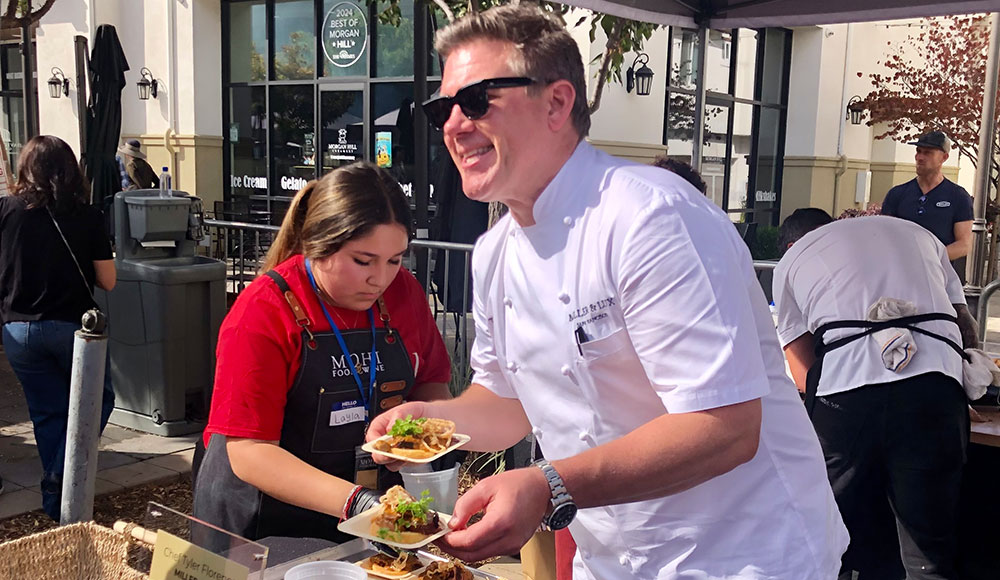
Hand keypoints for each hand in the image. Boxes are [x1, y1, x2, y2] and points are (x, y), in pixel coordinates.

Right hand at [367, 401, 429, 468]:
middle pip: (378, 454)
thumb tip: (390, 428)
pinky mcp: (408, 459)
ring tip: (410, 452)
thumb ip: (400, 415)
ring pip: (392, 464)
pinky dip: (412, 461)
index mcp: (382, 426)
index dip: (375, 443)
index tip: (384, 445)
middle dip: (386, 456)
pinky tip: (419, 453)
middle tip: (395, 452)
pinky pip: (407, 465)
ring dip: (400, 460)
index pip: (371, 437)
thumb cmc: (420, 412)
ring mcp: (397, 451)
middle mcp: (387, 441)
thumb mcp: (410, 408)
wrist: (436, 417)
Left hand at [435, 466, 550, 561]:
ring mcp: (512, 546)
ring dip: (462, 549)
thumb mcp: (486, 486)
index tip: (438, 532)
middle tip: (439, 537)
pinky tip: (467, 536)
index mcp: (501, 522)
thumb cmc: (519, 484)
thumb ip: (465, 504)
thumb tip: (452, 522)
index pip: (468, 541)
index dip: (449, 539)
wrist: (543, 489)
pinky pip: (488, 553)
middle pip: (471, 555)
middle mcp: (508, 539)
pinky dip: (474, 547)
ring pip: (479, 557)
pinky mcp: (513, 547)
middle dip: (452, 548)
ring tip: (451, 535)